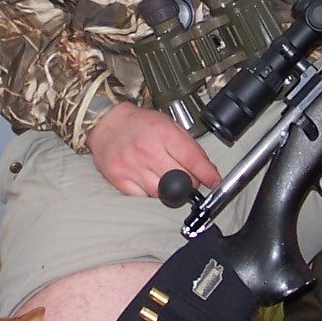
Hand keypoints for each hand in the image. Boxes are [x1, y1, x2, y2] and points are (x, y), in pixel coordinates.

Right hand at [86, 102, 221, 197]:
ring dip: (169, 191)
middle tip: (188, 180)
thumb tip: (207, 170)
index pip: (192, 160)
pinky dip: (149, 193)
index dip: (207, 175)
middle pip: (180, 180)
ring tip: (166, 180)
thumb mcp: (169, 124)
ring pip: (161, 193)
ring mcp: (131, 166)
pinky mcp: (118, 178)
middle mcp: (147, 150)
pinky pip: (142, 197)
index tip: (214, 183)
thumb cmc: (139, 124)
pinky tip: (149, 182)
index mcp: (163, 133)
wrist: (106, 123)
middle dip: (189, 184)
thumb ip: (188, 146)